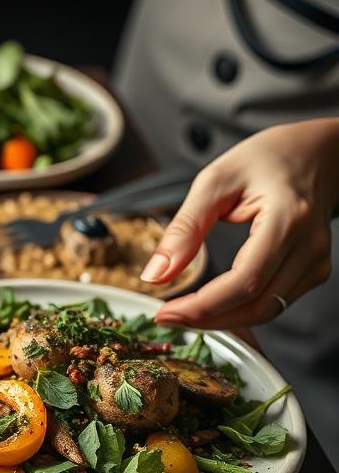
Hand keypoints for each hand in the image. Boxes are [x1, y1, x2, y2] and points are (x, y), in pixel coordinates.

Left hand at [142, 118, 338, 328]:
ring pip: (267, 310)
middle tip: (166, 317)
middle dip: (207, 319)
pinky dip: (239, 310)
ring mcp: (316, 261)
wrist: (316, 153)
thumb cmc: (266, 159)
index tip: (164, 313)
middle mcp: (309, 247)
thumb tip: (156, 274)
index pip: (244, 281)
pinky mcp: (313, 270)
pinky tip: (211, 303)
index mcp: (287, 219)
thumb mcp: (214, 182)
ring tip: (183, 311)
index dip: (202, 306)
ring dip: (222, 319)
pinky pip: (274, 302)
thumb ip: (185, 229)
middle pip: (257, 305)